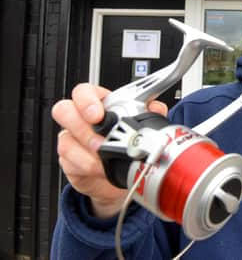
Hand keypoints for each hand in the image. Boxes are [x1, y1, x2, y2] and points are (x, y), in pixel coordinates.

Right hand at [52, 83, 167, 217]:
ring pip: (65, 140)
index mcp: (98, 103)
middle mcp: (80, 118)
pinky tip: (100, 169)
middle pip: (63, 110)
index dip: (86, 101)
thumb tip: (156, 107)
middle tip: (99, 140)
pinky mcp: (67, 160)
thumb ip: (150, 112)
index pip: (83, 92)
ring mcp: (71, 138)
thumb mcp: (139, 123)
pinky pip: (68, 161)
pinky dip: (86, 166)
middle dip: (81, 126)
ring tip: (104, 158)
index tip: (97, 114)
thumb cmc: (126, 140)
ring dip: (87, 152)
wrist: (119, 171)